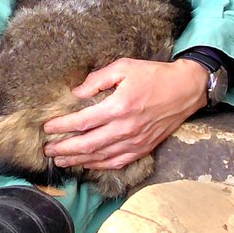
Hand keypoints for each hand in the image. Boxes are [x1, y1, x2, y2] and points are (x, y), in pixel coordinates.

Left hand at [43, 58, 207, 172]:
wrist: (185, 90)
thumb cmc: (154, 75)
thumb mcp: (124, 67)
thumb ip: (97, 79)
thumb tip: (77, 93)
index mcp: (119, 106)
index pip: (82, 121)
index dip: (62, 126)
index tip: (47, 127)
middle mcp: (125, 128)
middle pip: (87, 144)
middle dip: (64, 149)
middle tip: (48, 150)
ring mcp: (135, 141)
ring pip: (100, 157)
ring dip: (78, 160)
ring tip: (61, 161)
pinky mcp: (143, 148)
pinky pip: (117, 162)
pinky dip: (99, 166)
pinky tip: (87, 165)